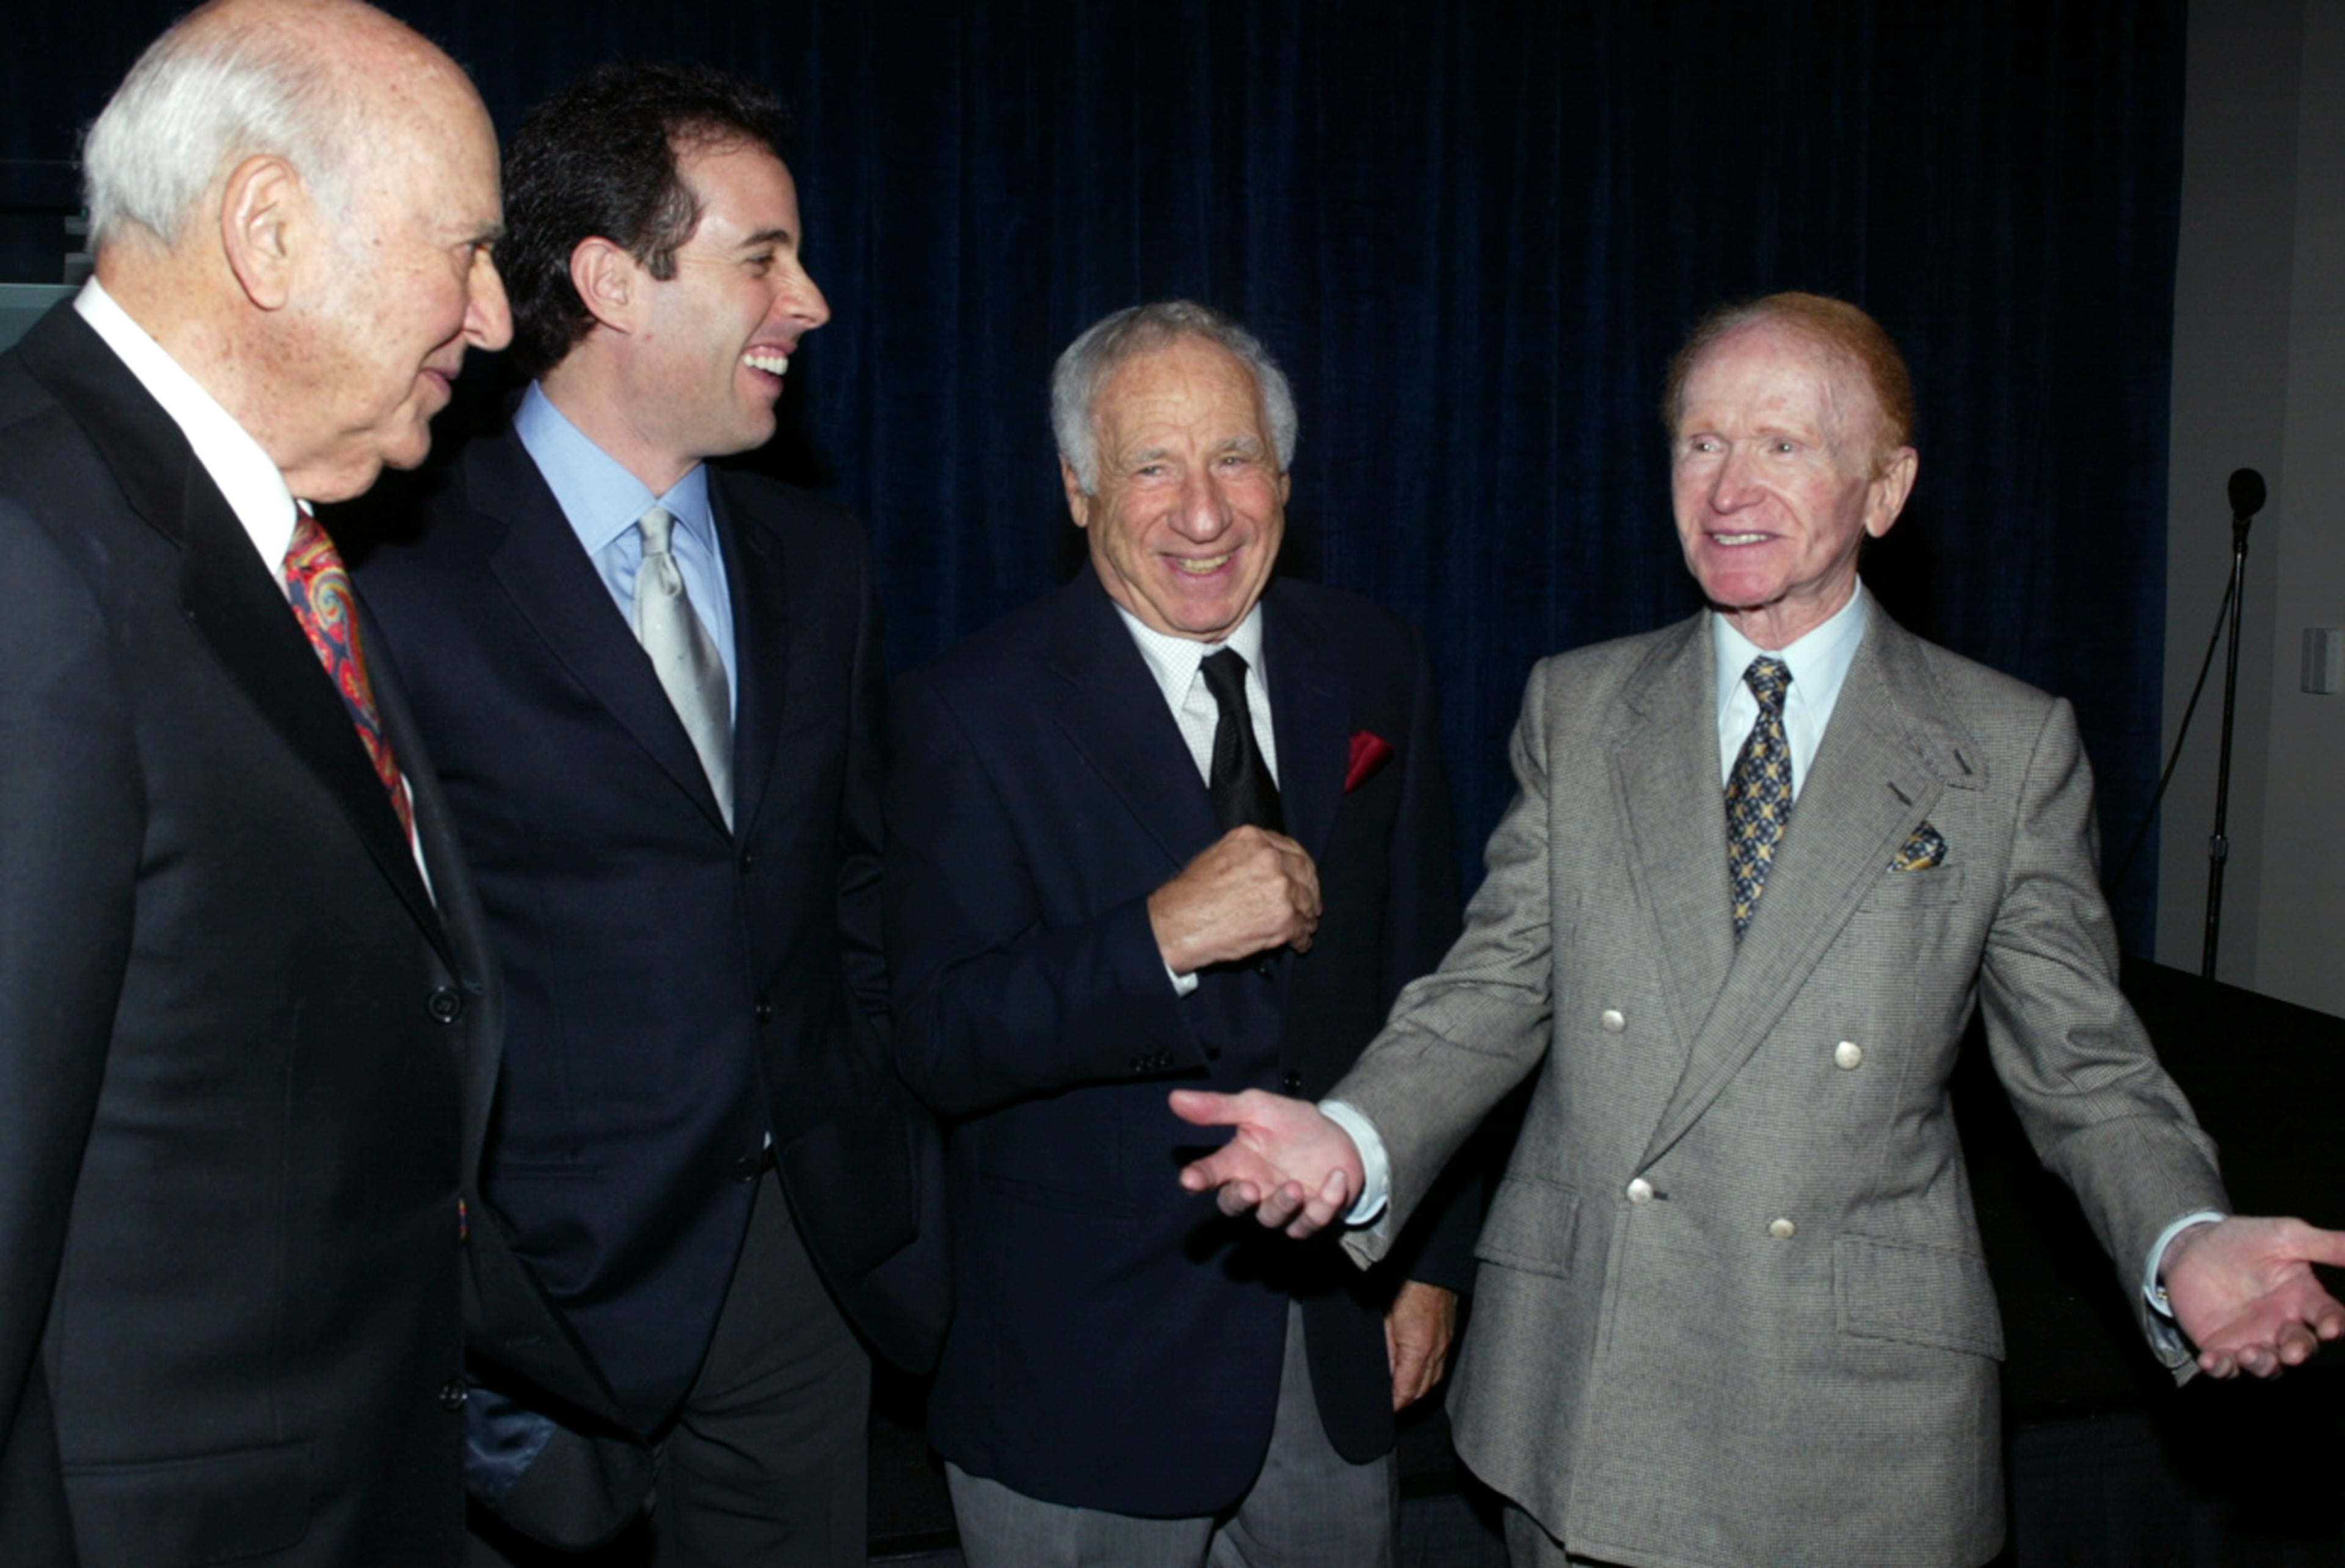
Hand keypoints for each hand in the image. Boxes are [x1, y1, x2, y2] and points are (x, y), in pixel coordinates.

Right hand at [1148, 827, 1320, 973]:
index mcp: (1255, 840)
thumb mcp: (1218, 854)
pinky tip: (1299, 943)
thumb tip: (1272, 865)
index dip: (1301, 868)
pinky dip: (1302, 939)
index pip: (1293, 851)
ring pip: (1307, 904)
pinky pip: (1302, 931)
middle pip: (1305, 875)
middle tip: (1310, 905)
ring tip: (1305, 927)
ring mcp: (1281, 889)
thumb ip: (1250, 854)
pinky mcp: (1283, 920)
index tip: (1303, 879)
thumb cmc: (1191, 893)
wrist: (1178, 923)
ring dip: (1307, 917)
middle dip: (1310, 892)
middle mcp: (1271, 860)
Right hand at [1170, 1088, 1362, 1236]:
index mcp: (1238, 1161)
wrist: (1342, 1136)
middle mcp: (1255, 1187)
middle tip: (1249, 1189)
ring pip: (1269, 1219)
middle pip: (1232, 1205)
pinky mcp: (1310, 1216)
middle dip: (1237, 1200)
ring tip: (1296, 1186)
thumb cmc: (1294, 1124)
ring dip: (1281, 1205)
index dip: (1196, 1179)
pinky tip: (1336, 1177)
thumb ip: (1219, 1108)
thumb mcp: (1258, 1107)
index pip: (1208, 1173)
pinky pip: (1311, 1222)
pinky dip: (1325, 1203)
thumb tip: (1176, 1098)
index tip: (1189, 1180)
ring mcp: (1281, 1205)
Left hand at [1386, 1281, 1456, 1409]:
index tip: (1382, 1412)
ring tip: (1398, 1392)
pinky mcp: (1448, 1337)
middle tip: (1387, 1405)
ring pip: (1432, 1381)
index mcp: (1419, 1350)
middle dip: (1404, 1401)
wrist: (1431, 1267)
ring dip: (1416, 1390)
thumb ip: (1385, 1352)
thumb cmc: (1405, 1288)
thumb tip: (1381, 1377)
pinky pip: (1439, 1366)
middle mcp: (1437, 1352)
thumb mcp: (1384, 1321)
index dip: (1394, 1406)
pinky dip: (1427, 1375)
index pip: (1406, 1392)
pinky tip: (1415, 1373)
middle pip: (1421, 1392)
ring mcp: (1446, 1345)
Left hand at [2161, 1215, 2344, 1377]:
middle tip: (2293, 1353)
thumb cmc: (2246, 1240)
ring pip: (2268, 1364)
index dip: (2333, 1325)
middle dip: (2299, 1352)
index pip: (2328, 1317)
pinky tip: (2210, 1361)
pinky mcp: (2220, 1346)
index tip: (2330, 1328)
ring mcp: (2252, 1338)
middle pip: (2300, 1347)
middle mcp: (2283, 1324)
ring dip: (2263, 1364)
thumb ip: (2326, 1245)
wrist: (2194, 1244)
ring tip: (2250, 1354)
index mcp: (2304, 1298)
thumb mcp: (2286, 1235)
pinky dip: (2219, 1367)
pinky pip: (2224, 1365)